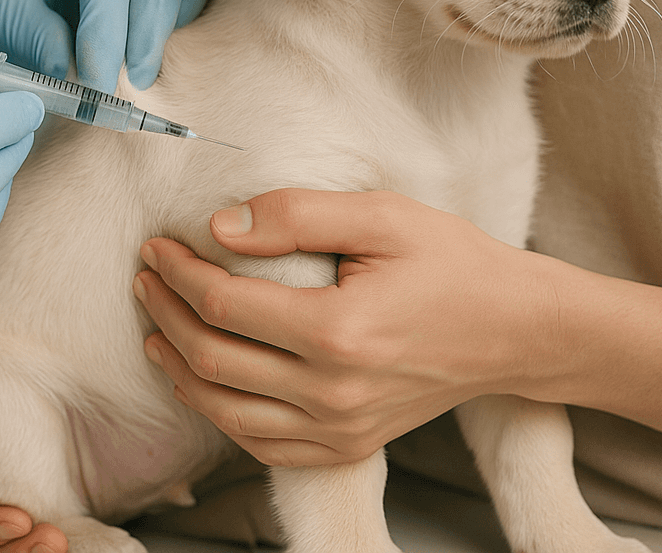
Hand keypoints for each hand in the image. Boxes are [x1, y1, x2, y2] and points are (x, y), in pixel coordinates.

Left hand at [0, 0, 225, 92]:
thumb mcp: (3, 9)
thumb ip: (38, 37)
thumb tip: (80, 76)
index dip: (106, 33)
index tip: (99, 87)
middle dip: (153, 29)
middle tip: (136, 84)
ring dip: (181, 29)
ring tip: (150, 76)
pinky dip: (200, 25)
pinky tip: (175, 61)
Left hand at [133, 189, 552, 465]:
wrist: (516, 330)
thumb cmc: (452, 262)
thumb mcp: (382, 214)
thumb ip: (297, 215)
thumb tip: (220, 227)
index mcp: (339, 332)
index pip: (223, 304)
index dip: (178, 271)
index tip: (157, 243)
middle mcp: (334, 393)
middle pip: (213, 359)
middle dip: (165, 313)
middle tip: (146, 276)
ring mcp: (341, 429)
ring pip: (225, 412)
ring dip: (178, 366)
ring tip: (155, 326)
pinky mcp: (350, 445)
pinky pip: (263, 446)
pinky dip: (219, 414)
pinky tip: (201, 382)